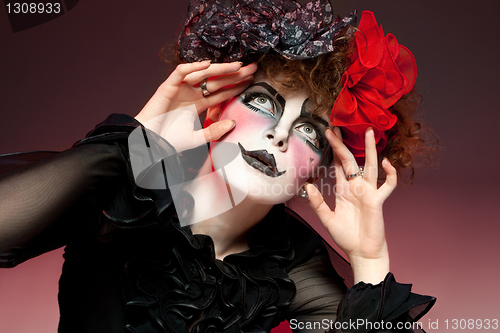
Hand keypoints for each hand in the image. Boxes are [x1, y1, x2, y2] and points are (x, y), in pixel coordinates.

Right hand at [135, 61, 256, 142]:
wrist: (148, 144)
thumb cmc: (168, 142)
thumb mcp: (196, 139)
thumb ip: (214, 131)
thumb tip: (233, 123)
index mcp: (197, 104)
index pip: (221, 92)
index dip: (236, 86)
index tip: (251, 81)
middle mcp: (190, 94)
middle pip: (216, 81)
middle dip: (234, 74)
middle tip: (252, 68)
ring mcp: (180, 89)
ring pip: (202, 74)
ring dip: (220, 69)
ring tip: (238, 66)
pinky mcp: (168, 87)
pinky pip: (181, 72)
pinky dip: (193, 67)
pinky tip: (208, 65)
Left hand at [306, 127, 396, 283]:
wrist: (361, 252)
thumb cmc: (347, 236)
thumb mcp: (327, 219)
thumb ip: (318, 203)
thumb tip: (307, 187)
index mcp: (344, 190)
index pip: (338, 165)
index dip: (333, 151)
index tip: (328, 135)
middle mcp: (356, 187)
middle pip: (350, 160)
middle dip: (343, 144)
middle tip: (336, 127)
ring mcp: (368, 192)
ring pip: (370, 166)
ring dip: (370, 149)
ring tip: (368, 132)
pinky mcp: (378, 201)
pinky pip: (387, 185)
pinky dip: (389, 174)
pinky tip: (386, 163)